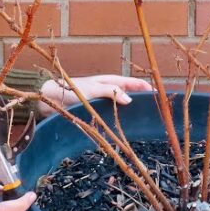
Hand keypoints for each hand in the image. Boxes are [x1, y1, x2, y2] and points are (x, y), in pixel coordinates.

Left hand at [37, 74, 152, 116]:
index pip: (132, 83)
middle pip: (129, 95)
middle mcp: (108, 91)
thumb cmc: (71, 89)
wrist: (51, 99)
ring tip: (144, 122)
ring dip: (131, 113)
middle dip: (141, 101)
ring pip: (121, 107)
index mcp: (109, 81)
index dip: (145, 87)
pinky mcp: (96, 113)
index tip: (159, 94)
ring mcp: (102, 103)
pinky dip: (119, 121)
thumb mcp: (93, 88)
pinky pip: (111, 116)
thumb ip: (112, 92)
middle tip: (155, 111)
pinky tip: (125, 129)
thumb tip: (130, 100)